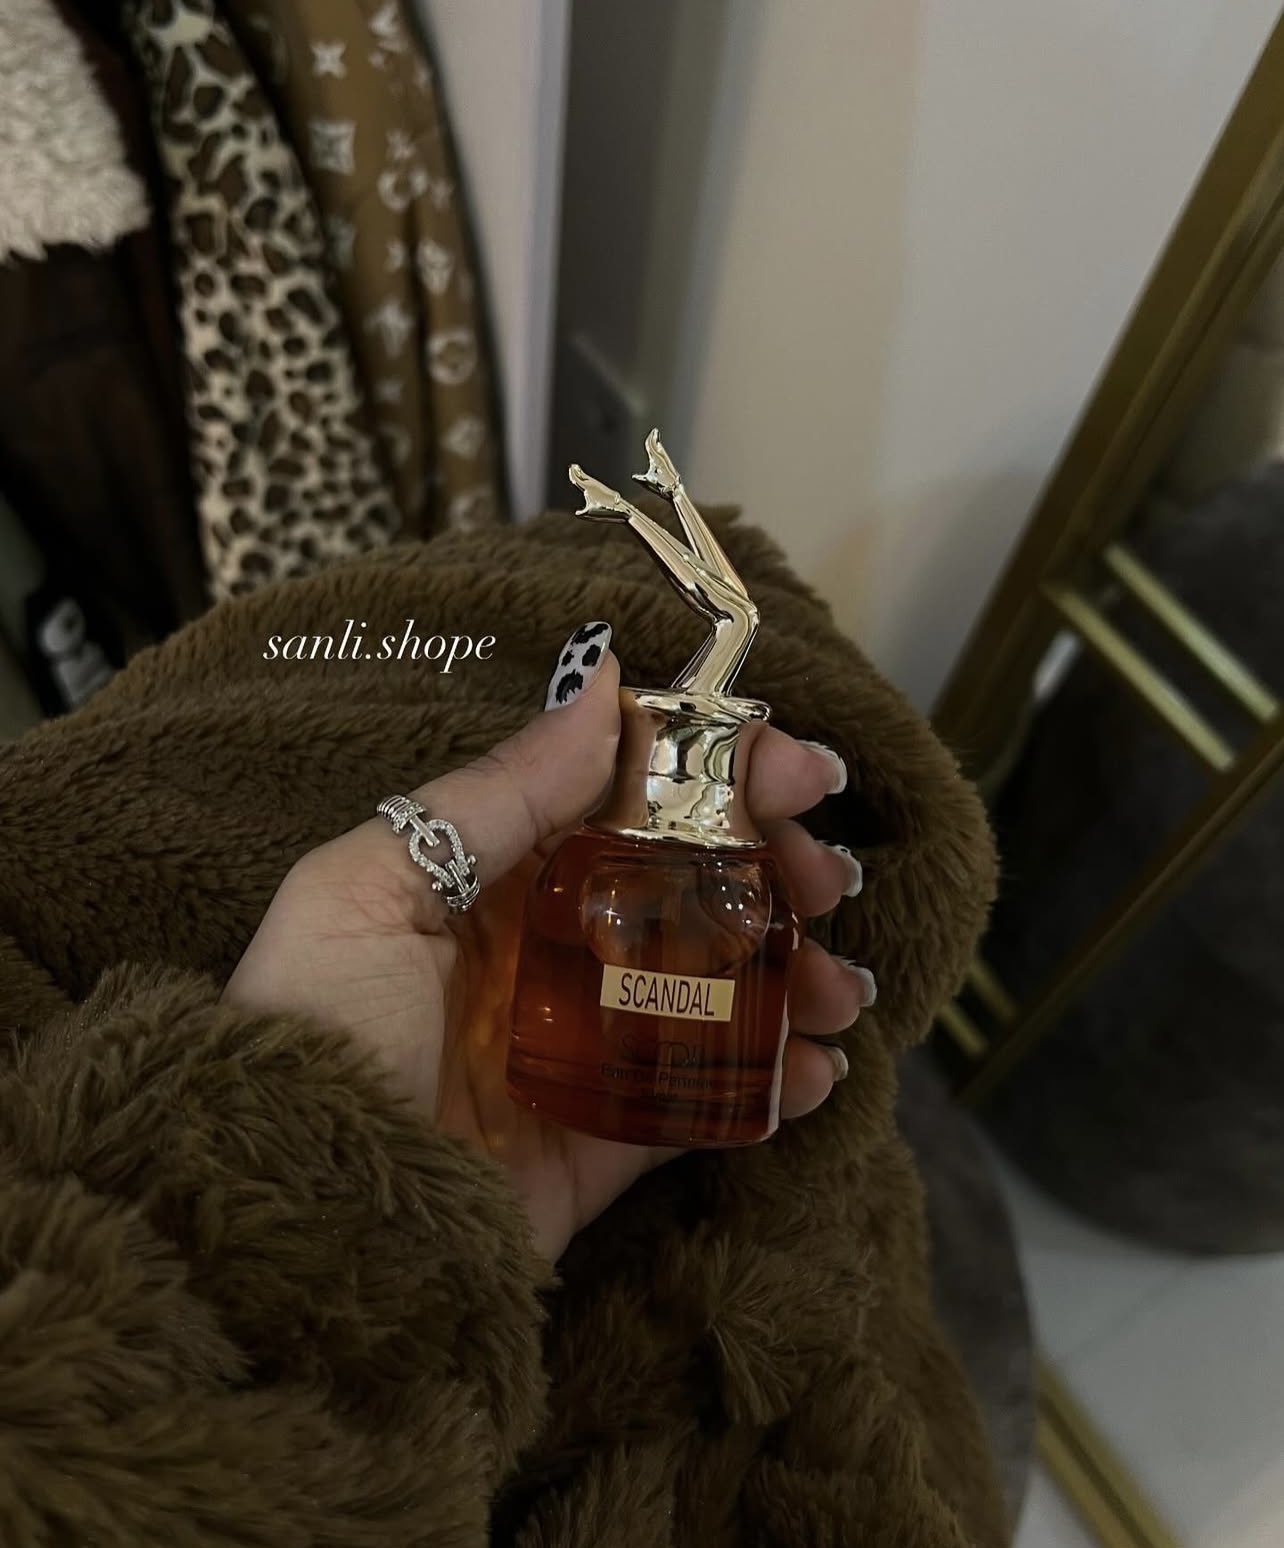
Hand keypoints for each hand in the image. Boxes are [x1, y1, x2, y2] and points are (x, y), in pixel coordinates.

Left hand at [224, 630, 874, 1261]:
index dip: (718, 780)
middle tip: (831, 887)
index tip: (800, 774)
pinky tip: (817, 1070)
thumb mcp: (375, 889)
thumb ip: (495, 793)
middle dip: (775, 880)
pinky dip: (772, 1082)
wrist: (293, 1225)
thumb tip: (604, 683)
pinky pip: (705, 1099)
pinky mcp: (602, 1144)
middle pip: (688, 893)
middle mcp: (545, 953)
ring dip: (793, 979)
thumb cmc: (315, 1031)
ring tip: (843, 993)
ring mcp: (581, 1049)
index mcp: (492, 881)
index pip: (625, 804)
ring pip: (715, 991)